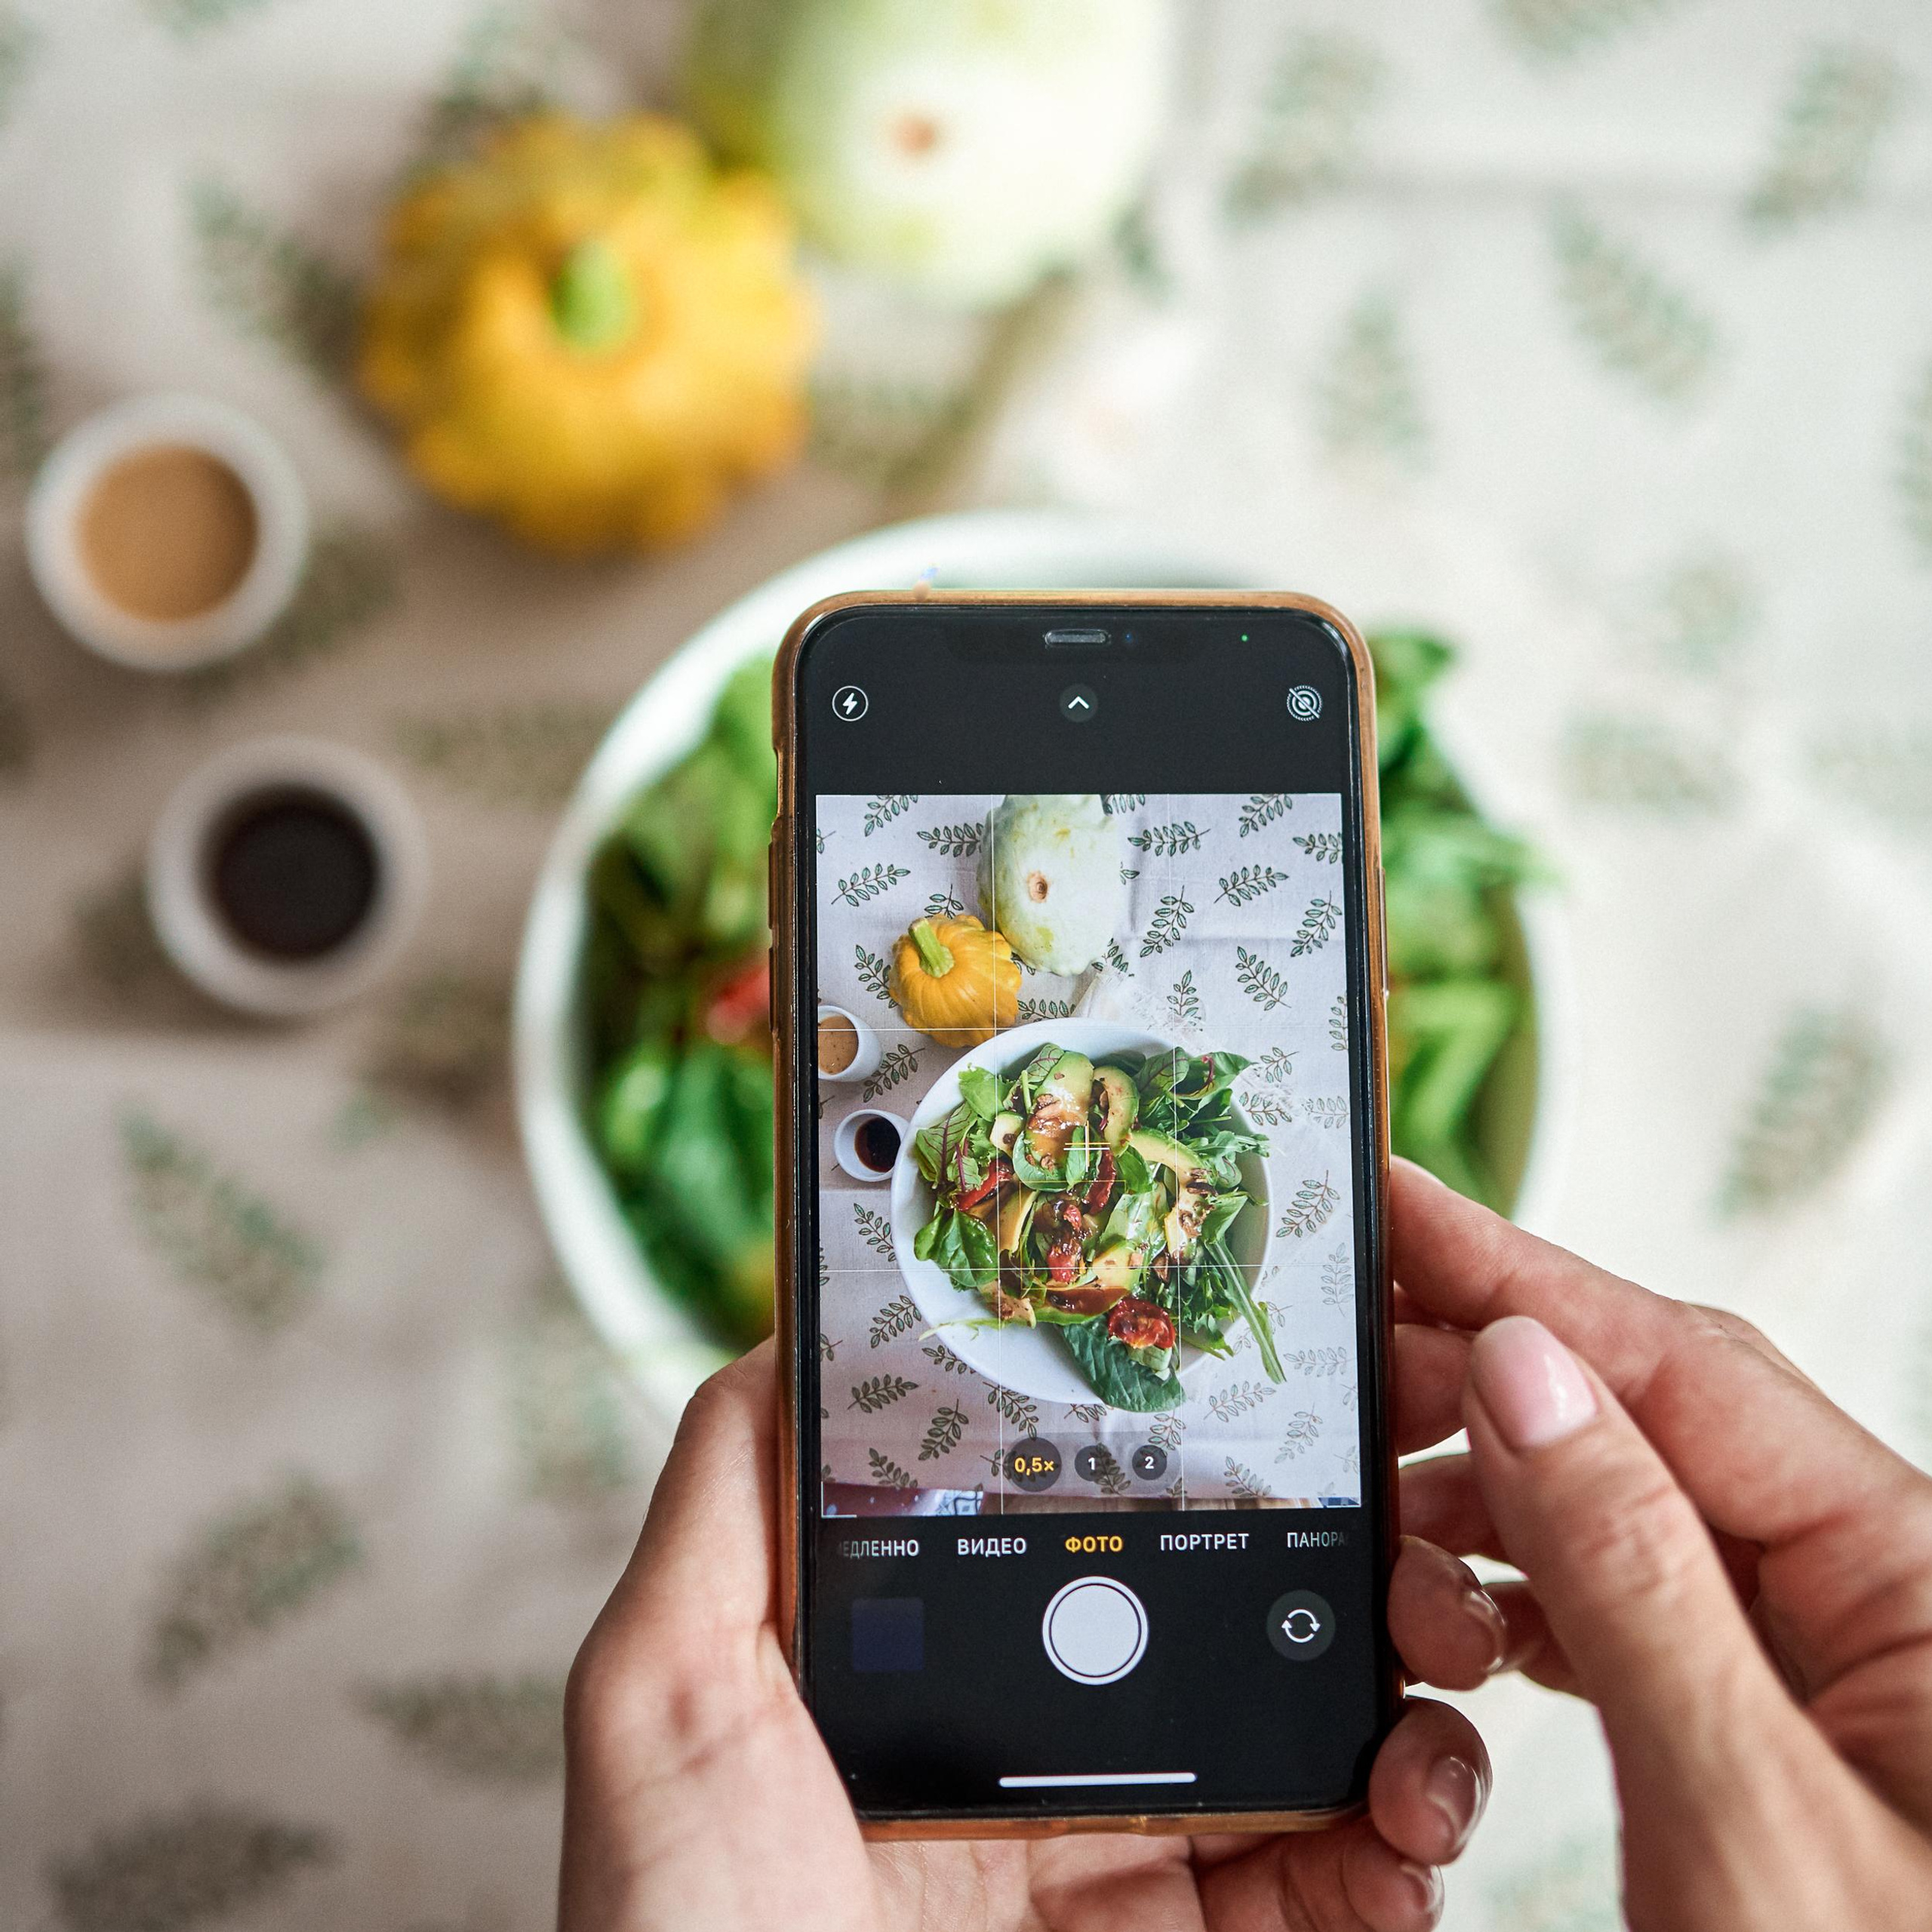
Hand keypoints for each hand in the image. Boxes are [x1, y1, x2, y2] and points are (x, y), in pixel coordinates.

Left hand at [559, 1339, 1500, 1931]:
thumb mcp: (664, 1698)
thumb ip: (725, 1498)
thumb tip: (798, 1330)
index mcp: (939, 1675)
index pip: (1089, 1535)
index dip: (1190, 1464)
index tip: (1282, 1404)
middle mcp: (1046, 1764)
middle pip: (1223, 1629)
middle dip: (1337, 1568)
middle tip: (1404, 1543)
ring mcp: (1133, 1873)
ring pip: (1311, 1747)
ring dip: (1399, 1695)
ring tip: (1430, 1669)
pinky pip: (1341, 1889)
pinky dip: (1405, 1846)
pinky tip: (1407, 1818)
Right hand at [1391, 1159, 1931, 1929]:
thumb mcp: (1747, 1816)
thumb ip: (1631, 1574)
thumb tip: (1525, 1369)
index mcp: (1921, 1577)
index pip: (1688, 1367)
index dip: (1524, 1272)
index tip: (1398, 1203)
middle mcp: (1884, 1591)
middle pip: (1660, 1416)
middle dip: (1493, 1381)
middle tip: (1343, 1362)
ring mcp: (1833, 1660)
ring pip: (1640, 1509)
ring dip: (1502, 1501)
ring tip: (1385, 1512)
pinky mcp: (1780, 1725)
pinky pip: (1644, 1605)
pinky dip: (1536, 1596)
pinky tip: (1464, 1610)